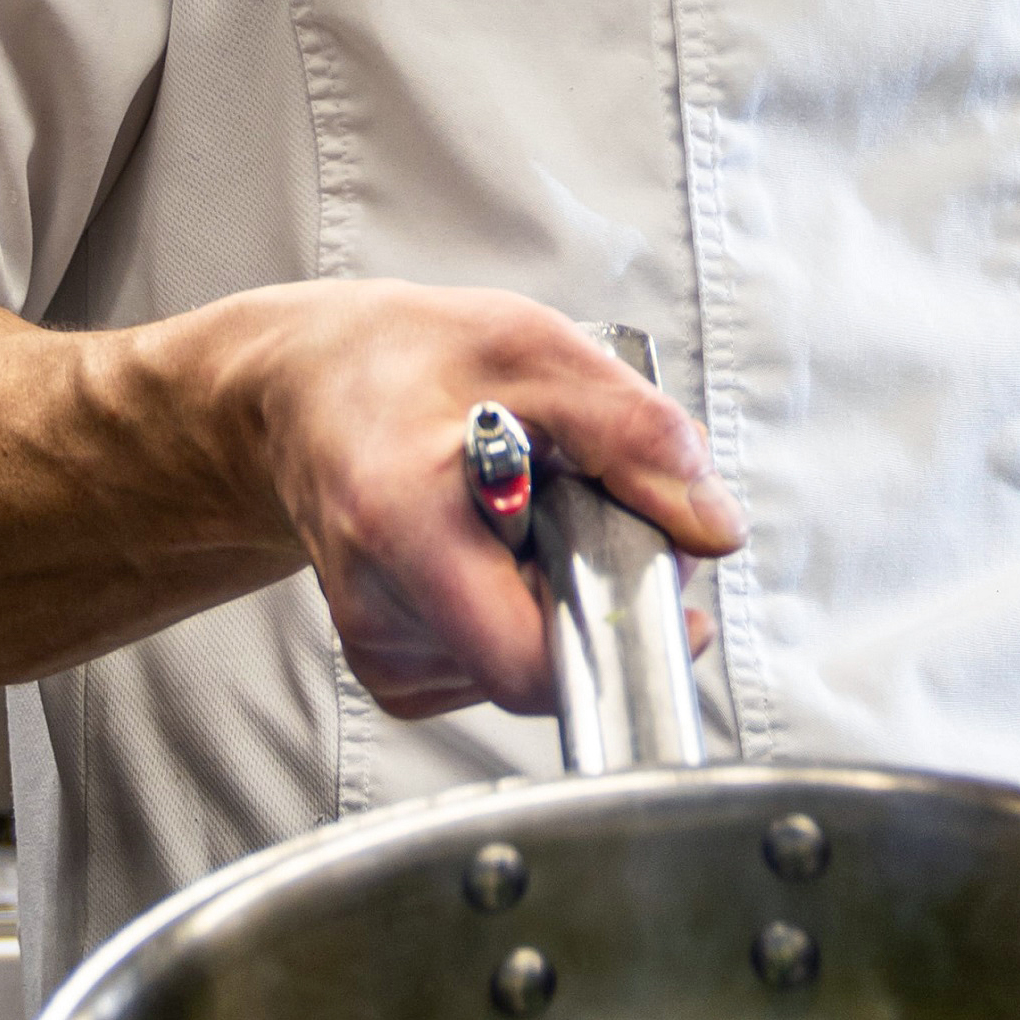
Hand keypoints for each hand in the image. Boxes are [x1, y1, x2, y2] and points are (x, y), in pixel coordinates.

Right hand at [217, 280, 742, 720]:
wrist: (305, 388)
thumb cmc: (407, 360)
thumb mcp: (534, 348)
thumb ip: (634, 433)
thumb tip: (714, 529)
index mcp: (402, 524)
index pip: (530, 662)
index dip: (620, 631)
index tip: (660, 576)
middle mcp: (378, 608)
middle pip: (548, 658)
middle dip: (598, 584)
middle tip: (581, 495)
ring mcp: (380, 651)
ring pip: (532, 661)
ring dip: (560, 588)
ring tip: (522, 507)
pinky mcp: (393, 671)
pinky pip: (500, 664)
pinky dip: (523, 606)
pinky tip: (493, 542)